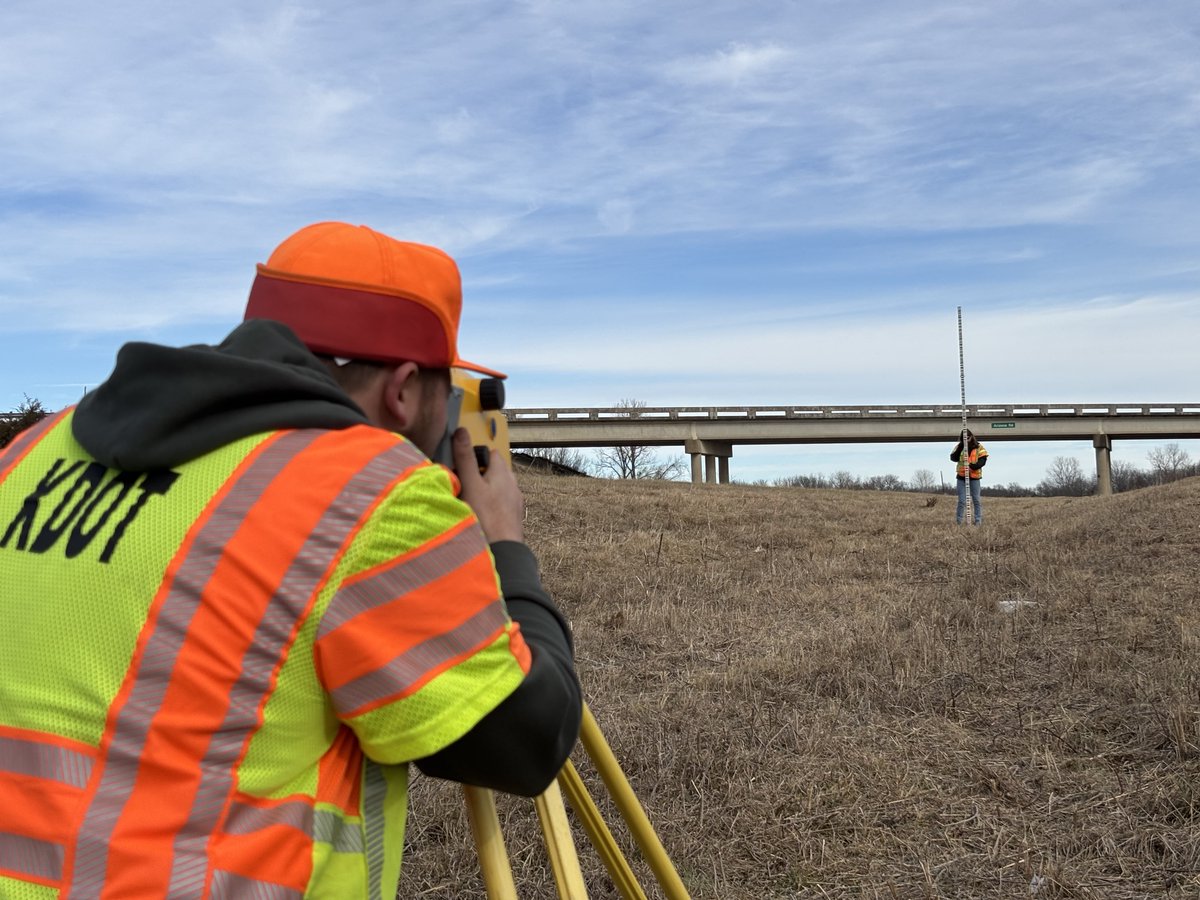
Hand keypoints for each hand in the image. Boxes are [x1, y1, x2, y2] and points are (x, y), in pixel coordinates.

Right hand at [452, 428, 524, 543]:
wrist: (503, 552)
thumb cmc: (486, 518)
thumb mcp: (470, 484)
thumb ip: (465, 458)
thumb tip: (461, 432)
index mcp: (502, 472)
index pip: (490, 453)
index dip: (475, 456)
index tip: (461, 466)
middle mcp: (512, 485)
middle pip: (493, 472)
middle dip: (478, 476)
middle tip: (461, 486)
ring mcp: (514, 503)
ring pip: (496, 490)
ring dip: (483, 493)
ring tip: (468, 504)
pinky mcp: (512, 519)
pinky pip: (499, 507)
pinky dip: (489, 508)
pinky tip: (479, 518)